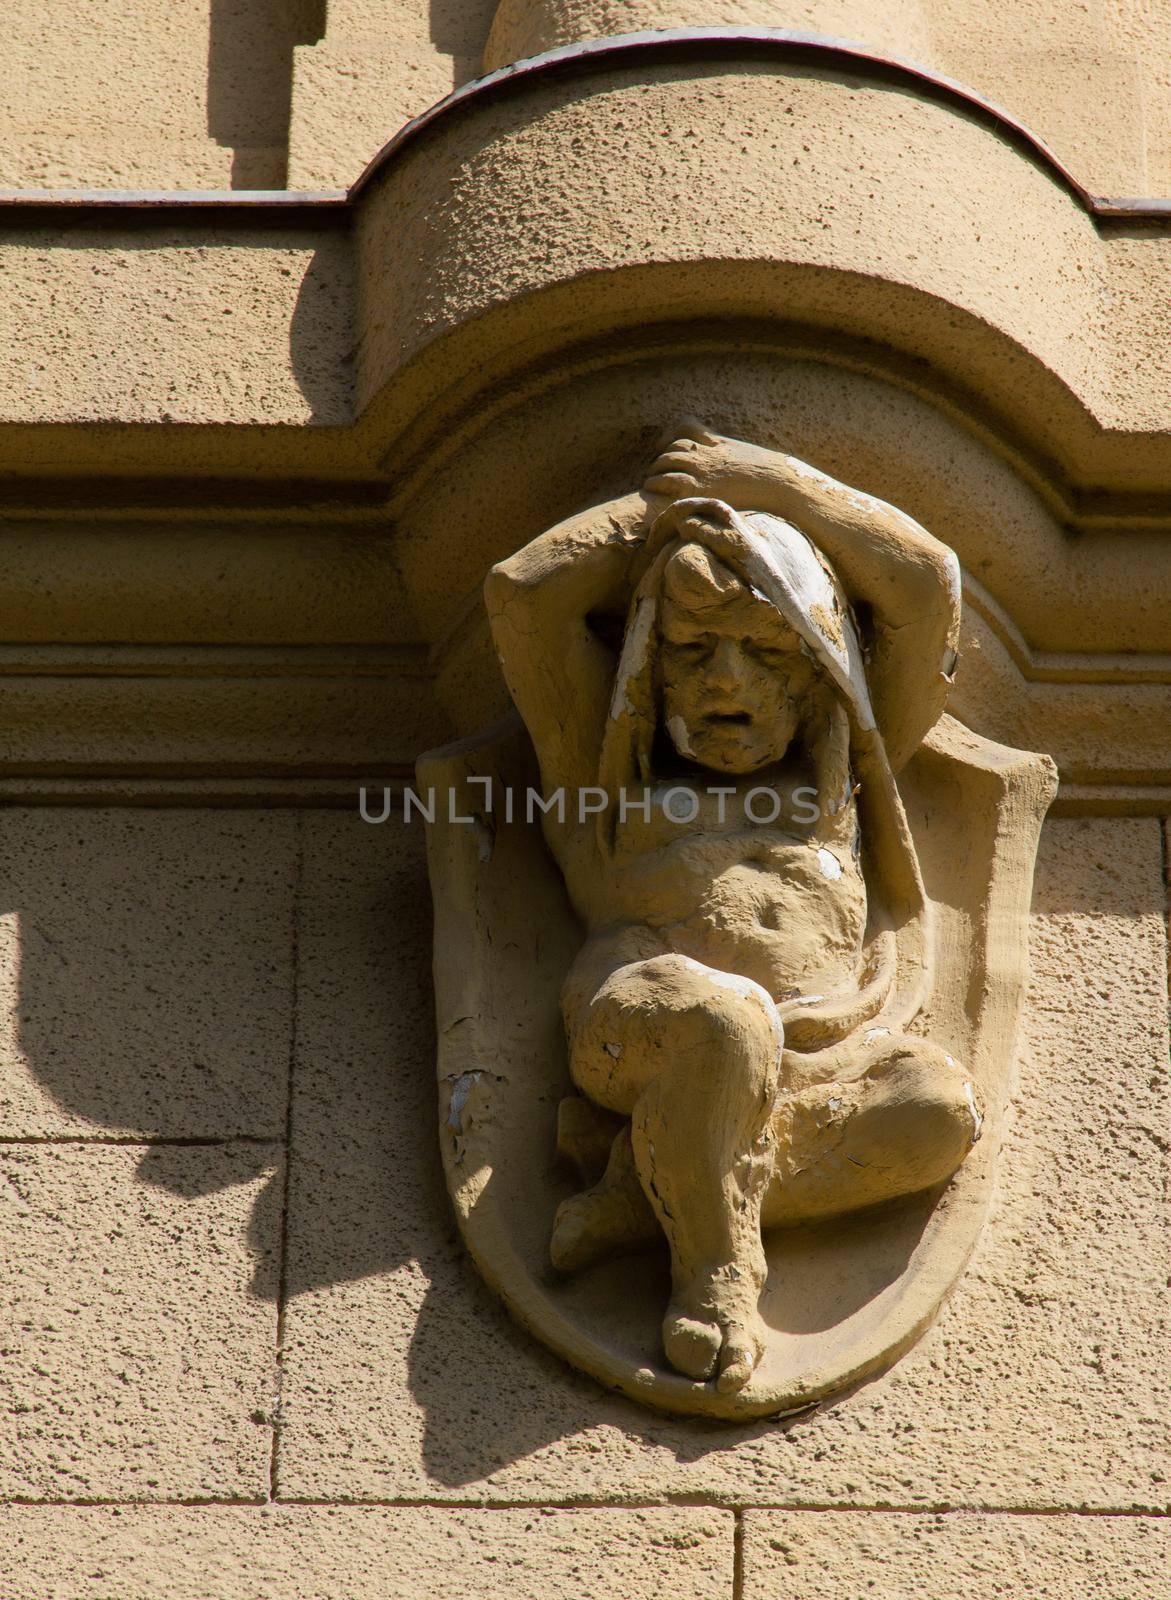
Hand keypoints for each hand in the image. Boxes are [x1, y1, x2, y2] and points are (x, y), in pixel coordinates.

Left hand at [644, 421, 791, 507]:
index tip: (662, 447)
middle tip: (655, 471)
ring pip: (666, 462)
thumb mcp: (746, 456)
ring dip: (655, 472)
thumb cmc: (769, 475)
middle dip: (661, 459)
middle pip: (673, 448)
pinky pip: (670, 481)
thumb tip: (724, 456)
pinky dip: (659, 485)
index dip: (671, 438)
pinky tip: (654, 492)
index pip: (686, 428)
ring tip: (650, 483)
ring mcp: (703, 469)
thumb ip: (728, 452)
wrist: (781, 485)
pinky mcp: (701, 489)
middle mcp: (708, 453)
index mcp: (719, 442)